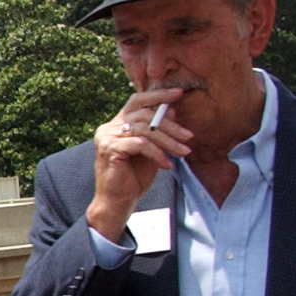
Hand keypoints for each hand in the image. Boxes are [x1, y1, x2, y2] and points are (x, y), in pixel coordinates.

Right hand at [86, 87, 191, 240]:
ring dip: (168, 141)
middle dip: (171, 125)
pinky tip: (166, 165)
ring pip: (145, 128)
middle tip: (189, 136)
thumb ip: (157, 131)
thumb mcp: (151, 150)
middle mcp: (108, 127)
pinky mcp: (110, 149)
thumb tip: (171, 110)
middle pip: (145, 113)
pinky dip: (157, 153)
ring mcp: (107, 137)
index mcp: (116, 124)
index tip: (178, 93)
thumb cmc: (134, 177)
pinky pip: (141, 144)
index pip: (137, 100)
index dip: (157, 94)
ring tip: (183, 152)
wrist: (118, 202)